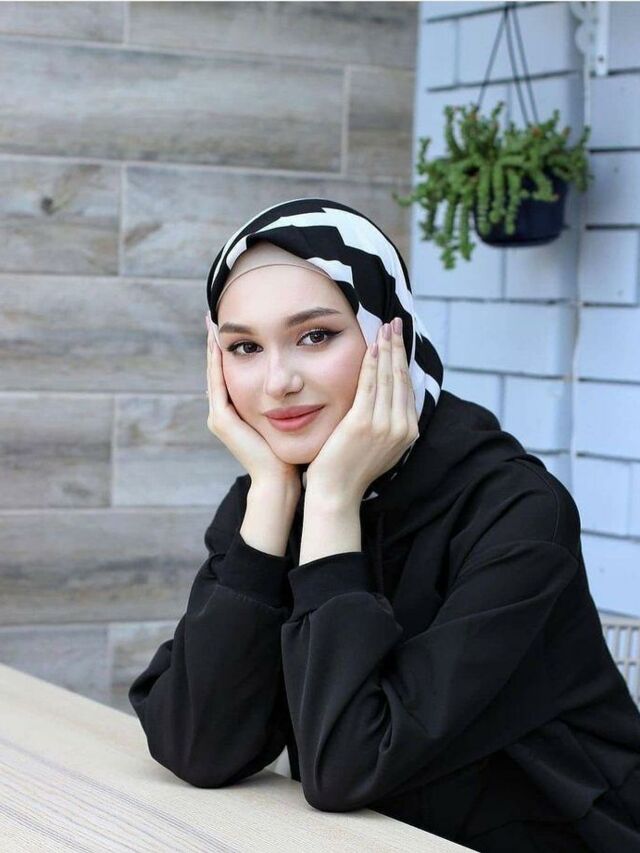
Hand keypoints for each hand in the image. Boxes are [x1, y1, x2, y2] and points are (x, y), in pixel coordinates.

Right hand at [205, 312, 301, 495]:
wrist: (281, 480)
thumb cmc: (291, 452)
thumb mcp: (288, 419)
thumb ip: (287, 400)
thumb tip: (303, 378)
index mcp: (237, 413)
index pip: (232, 374)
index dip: (231, 350)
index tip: (231, 327)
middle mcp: (224, 413)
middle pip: (218, 370)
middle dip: (216, 344)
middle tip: (213, 317)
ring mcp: (219, 417)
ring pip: (214, 373)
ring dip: (212, 348)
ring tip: (211, 323)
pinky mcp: (221, 420)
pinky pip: (218, 384)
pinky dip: (217, 363)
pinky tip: (219, 344)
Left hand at [305, 317, 418, 503]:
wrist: (336, 493)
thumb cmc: (350, 468)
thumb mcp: (376, 444)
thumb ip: (384, 422)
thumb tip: (385, 398)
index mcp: (407, 432)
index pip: (406, 388)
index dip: (402, 361)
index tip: (399, 339)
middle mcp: (401, 428)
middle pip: (400, 378)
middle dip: (398, 347)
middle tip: (395, 322)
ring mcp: (384, 426)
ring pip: (387, 378)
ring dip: (387, 348)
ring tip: (385, 327)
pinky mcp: (363, 423)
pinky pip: (369, 385)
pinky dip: (370, 364)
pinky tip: (371, 346)